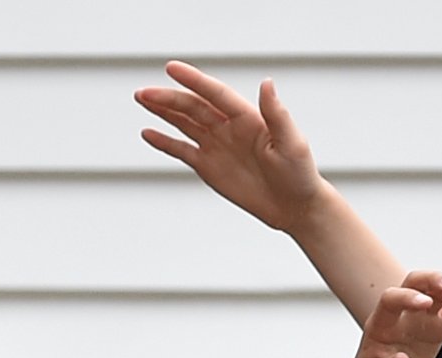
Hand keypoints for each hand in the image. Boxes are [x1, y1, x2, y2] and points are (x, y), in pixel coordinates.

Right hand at [136, 62, 332, 232]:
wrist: (294, 206)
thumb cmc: (299, 173)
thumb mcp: (291, 143)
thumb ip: (277, 114)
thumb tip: (267, 82)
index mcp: (247, 117)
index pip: (215, 94)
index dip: (194, 81)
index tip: (172, 68)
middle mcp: (228, 127)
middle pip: (193, 107)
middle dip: (168, 98)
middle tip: (144, 92)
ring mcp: (216, 145)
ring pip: (184, 122)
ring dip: (163, 111)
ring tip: (141, 98)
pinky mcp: (208, 166)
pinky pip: (182, 150)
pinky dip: (165, 142)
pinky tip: (148, 133)